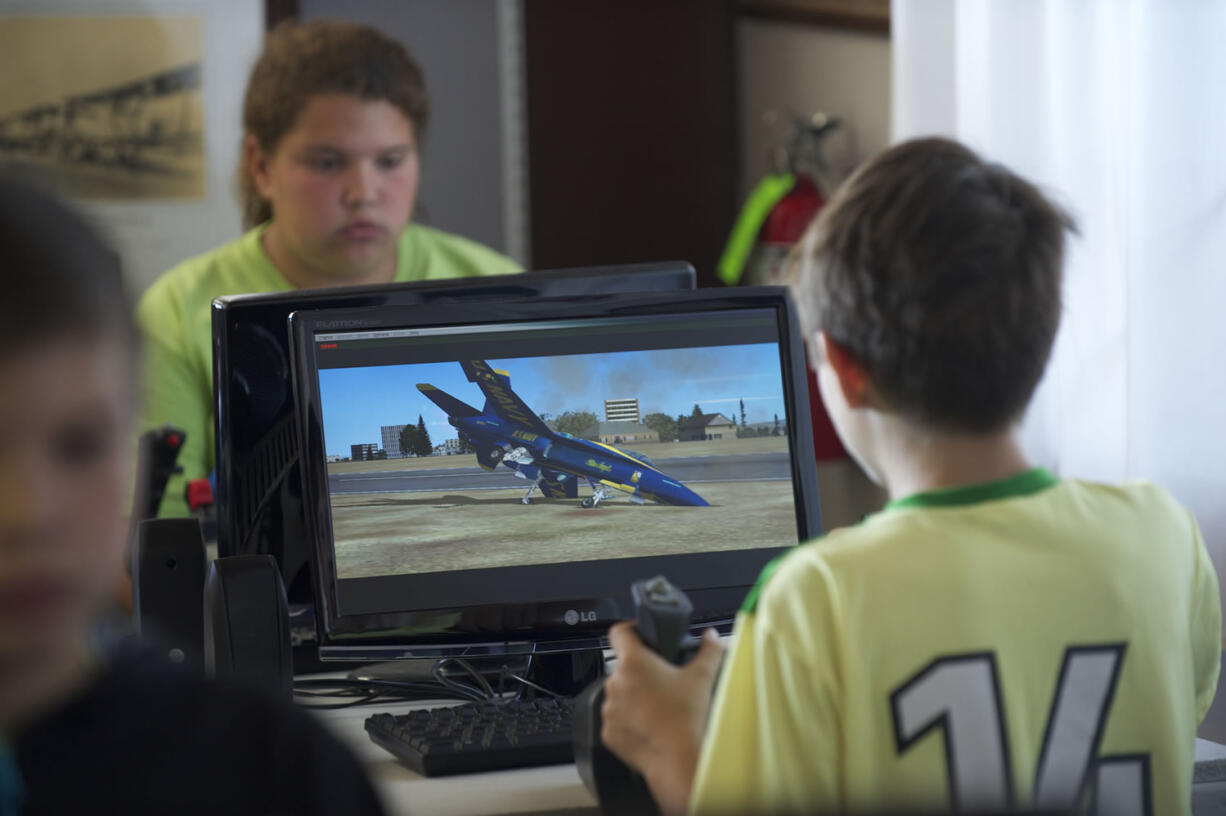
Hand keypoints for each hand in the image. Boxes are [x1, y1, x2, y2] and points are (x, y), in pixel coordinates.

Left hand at [601, 623, 723, 815]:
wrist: (678, 757)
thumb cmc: (687, 717)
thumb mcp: (702, 677)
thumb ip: (708, 650)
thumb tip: (711, 637)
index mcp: (633, 662)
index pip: (619, 632)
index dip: (631, 630)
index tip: (641, 636)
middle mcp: (615, 682)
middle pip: (624, 667)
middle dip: (640, 672)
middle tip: (662, 681)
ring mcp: (609, 708)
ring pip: (619, 694)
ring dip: (633, 697)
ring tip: (657, 706)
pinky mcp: (608, 732)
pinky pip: (616, 719)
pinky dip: (629, 720)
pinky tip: (649, 725)